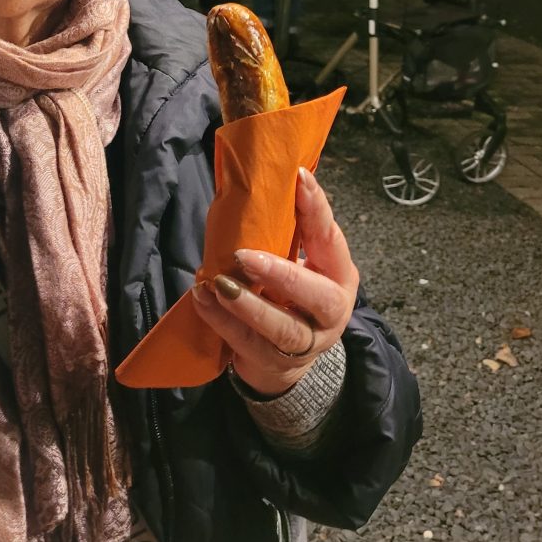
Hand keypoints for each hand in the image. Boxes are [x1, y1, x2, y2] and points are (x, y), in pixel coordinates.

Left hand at [191, 167, 358, 396]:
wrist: (286, 359)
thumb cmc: (289, 294)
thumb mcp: (299, 261)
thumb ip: (287, 232)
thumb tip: (257, 182)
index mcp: (338, 274)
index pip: (330, 238)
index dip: (316, 209)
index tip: (298, 178)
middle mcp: (330, 311)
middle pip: (317, 296)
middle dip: (281, 275)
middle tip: (244, 256)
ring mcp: (305, 342)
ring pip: (282, 328)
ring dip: (248, 305)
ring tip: (218, 284)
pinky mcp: (273, 362)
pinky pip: (247, 344)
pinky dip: (222, 321)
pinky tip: (203, 298)